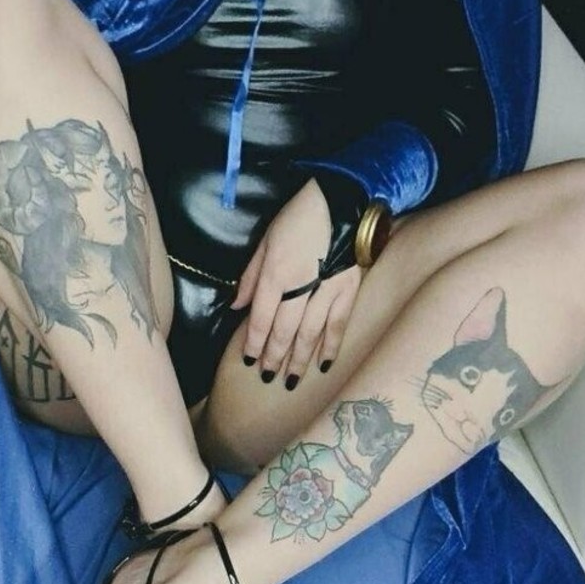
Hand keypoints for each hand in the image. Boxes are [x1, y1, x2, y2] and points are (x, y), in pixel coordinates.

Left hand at [232, 180, 362, 387]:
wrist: (337, 203)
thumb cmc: (296, 219)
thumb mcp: (265, 241)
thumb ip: (251, 276)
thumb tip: (237, 306)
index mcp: (276, 274)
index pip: (262, 318)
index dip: (255, 342)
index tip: (248, 360)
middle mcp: (300, 286)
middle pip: (285, 331)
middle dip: (275, 357)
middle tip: (268, 377)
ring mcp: (327, 290)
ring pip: (311, 334)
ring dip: (299, 359)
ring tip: (291, 380)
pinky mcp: (347, 290)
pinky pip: (338, 324)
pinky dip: (331, 346)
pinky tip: (324, 364)